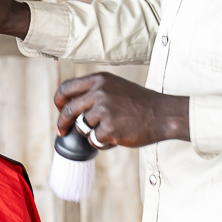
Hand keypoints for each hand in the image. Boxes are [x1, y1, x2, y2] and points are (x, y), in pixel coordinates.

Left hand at [54, 73, 189, 147]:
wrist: (162, 114)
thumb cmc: (139, 102)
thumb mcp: (115, 86)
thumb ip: (94, 91)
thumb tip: (70, 105)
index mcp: (99, 80)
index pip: (66, 88)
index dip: (59, 101)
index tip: (59, 109)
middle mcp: (99, 92)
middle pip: (68, 110)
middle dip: (62, 123)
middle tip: (62, 131)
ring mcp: (103, 111)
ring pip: (82, 127)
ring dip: (92, 132)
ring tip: (111, 128)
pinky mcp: (109, 129)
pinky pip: (95, 140)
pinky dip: (104, 142)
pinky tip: (118, 135)